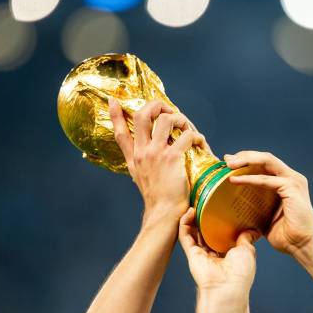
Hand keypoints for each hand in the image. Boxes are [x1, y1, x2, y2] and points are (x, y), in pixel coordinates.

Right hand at [109, 98, 207, 221]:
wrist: (163, 213)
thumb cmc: (157, 197)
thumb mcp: (139, 177)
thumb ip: (139, 162)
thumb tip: (142, 152)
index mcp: (134, 157)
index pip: (119, 132)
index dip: (116, 115)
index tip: (113, 100)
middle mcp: (142, 152)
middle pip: (142, 116)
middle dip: (156, 106)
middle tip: (168, 110)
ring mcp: (156, 153)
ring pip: (165, 119)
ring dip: (180, 118)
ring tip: (186, 127)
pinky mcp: (172, 158)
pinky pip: (186, 136)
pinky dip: (196, 136)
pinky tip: (199, 142)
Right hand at [178, 208, 257, 294]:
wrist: (228, 288)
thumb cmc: (241, 273)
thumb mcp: (248, 250)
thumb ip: (247, 238)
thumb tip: (253, 229)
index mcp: (228, 252)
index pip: (222, 232)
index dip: (220, 219)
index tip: (221, 205)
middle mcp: (213, 252)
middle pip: (206, 230)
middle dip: (204, 216)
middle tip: (206, 199)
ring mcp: (201, 253)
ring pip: (193, 231)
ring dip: (192, 217)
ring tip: (195, 202)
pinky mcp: (191, 254)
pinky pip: (185, 236)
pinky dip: (184, 223)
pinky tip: (188, 211)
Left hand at [224, 151, 312, 256]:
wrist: (301, 246)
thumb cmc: (286, 235)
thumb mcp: (265, 215)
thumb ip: (255, 205)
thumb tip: (234, 204)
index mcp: (287, 182)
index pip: (266, 164)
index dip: (247, 160)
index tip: (229, 163)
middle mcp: (292, 178)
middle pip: (265, 158)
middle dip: (244, 156)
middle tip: (227, 160)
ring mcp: (293, 181)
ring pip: (267, 161)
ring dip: (246, 160)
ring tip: (229, 164)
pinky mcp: (291, 188)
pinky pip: (266, 180)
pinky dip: (249, 178)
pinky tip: (235, 180)